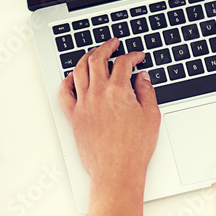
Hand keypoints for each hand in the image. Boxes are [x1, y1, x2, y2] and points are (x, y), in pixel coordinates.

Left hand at [57, 38, 160, 192]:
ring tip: (93, 53)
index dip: (132, 56)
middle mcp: (98, 93)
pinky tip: (73, 77)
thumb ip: (147, 92)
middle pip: (97, 58)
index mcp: (118, 91)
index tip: (138, 57)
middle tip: (113, 43)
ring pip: (78, 70)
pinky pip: (64, 92)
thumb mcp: (151, 117)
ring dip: (86, 57)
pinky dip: (67, 80)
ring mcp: (83, 104)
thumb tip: (143, 78)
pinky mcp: (74, 117)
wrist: (116, 171)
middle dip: (106, 46)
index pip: (123, 63)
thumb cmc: (134, 149)